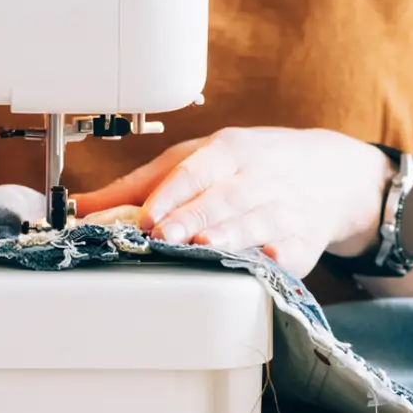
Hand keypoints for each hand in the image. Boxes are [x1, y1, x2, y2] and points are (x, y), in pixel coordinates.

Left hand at [74, 127, 391, 276]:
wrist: (328, 173)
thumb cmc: (251, 165)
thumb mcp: (201, 158)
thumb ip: (143, 183)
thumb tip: (83, 205)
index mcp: (229, 150)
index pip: (195, 170)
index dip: (169, 194)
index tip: (143, 216)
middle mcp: (258, 177)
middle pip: (222, 197)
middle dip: (193, 216)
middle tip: (162, 235)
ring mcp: (284, 208)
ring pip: (256, 221)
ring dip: (230, 234)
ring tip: (205, 246)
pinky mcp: (304, 241)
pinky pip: (291, 249)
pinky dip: (277, 256)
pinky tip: (264, 262)